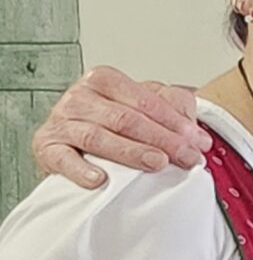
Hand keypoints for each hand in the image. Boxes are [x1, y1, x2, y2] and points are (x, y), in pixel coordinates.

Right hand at [35, 67, 208, 187]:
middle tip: (186, 158)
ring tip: (158, 164)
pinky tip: (99, 179)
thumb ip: (170, 108)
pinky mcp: (47, 147)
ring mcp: (61, 122)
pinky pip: (63, 159)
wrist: (69, 142)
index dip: (175, 122)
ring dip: (131, 153)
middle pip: (126, 119)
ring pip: (99, 137)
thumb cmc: (109, 122)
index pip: (145, 101)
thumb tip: (195, 131)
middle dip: (163, 140)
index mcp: (104, 80)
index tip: (198, 142)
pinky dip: (81, 169)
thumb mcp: (142, 106)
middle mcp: (80, 97)